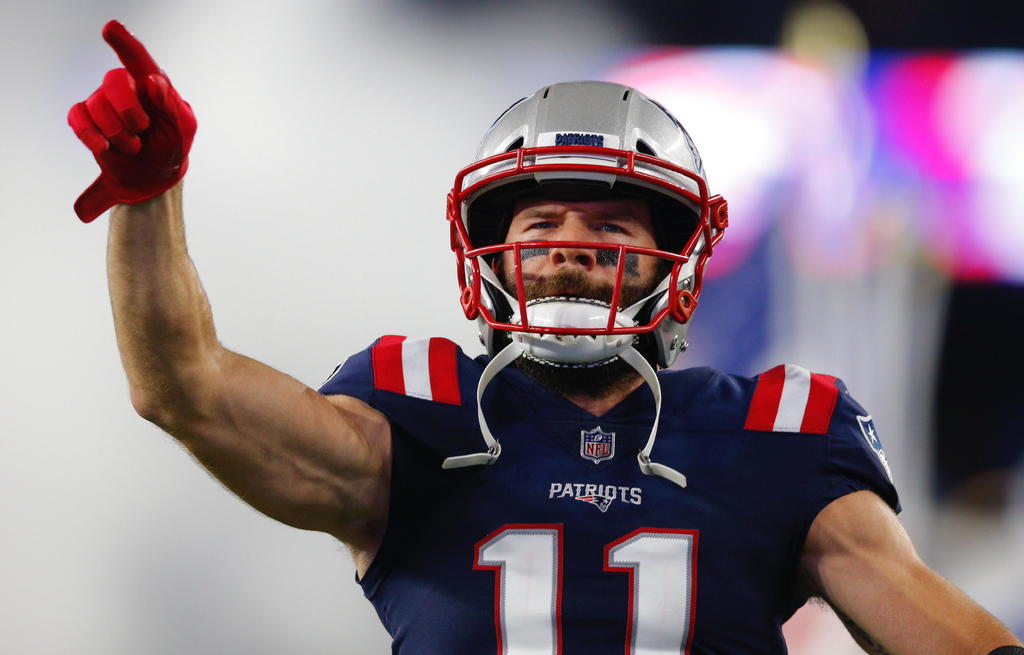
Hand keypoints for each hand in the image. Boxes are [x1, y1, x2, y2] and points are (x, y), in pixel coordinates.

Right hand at [68, 20, 196, 222]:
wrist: (153, 175)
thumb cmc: (171, 146)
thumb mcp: (180, 130)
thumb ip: (170, 106)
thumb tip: (153, 82)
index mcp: (152, 84)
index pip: (137, 58)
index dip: (123, 41)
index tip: (110, 28)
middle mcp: (125, 87)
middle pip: (114, 79)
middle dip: (128, 109)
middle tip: (142, 130)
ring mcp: (103, 101)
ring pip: (97, 105)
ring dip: (118, 134)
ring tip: (134, 146)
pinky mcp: (86, 119)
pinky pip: (77, 118)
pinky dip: (91, 135)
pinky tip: (104, 147)